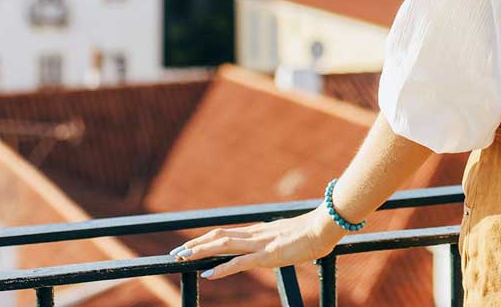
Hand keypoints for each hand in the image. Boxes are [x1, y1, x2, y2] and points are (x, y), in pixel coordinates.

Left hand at [169, 203, 344, 280]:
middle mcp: (255, 234)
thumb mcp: (289, 237)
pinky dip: (223, 268)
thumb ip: (279, 241)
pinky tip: (209, 274)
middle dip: (196, 244)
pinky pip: (241, 262)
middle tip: (176, 251)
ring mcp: (260, 244)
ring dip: (201, 251)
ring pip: (224, 245)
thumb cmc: (312, 231)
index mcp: (259, 231)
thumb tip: (278, 246)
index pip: (227, 233)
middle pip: (219, 236)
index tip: (190, 244)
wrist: (324, 225)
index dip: (207, 238)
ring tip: (182, 257)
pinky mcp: (268, 255)